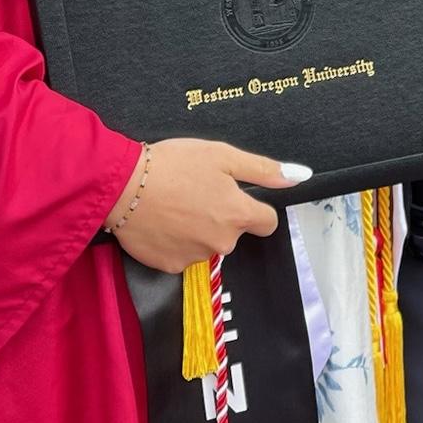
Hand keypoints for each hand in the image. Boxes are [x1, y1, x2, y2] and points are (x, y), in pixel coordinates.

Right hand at [110, 139, 310, 274]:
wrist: (123, 186)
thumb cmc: (174, 165)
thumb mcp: (223, 156)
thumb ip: (263, 169)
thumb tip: (299, 177)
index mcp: (238, 214)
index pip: (267, 222)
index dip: (255, 207)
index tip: (237, 196)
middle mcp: (222, 242)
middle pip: (234, 231)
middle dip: (221, 214)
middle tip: (196, 190)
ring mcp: (196, 257)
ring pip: (208, 242)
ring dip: (198, 227)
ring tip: (175, 203)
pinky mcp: (170, 267)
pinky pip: (183, 253)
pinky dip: (176, 240)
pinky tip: (162, 220)